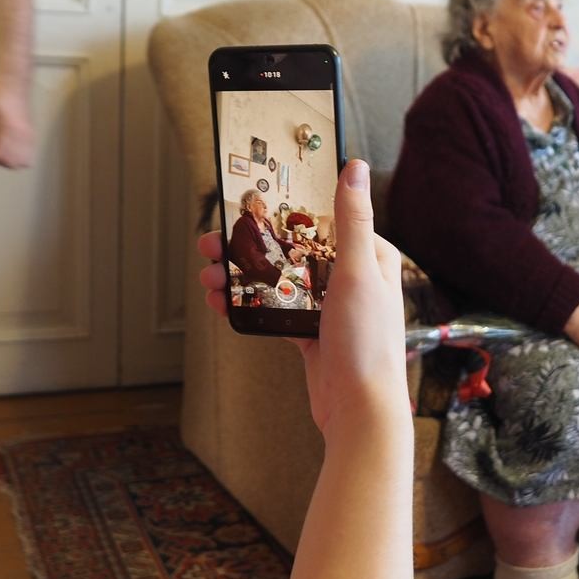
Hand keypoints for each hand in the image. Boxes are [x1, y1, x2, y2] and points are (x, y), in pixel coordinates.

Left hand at [0, 72, 35, 167]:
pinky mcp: (29, 131)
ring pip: (23, 159)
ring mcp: (28, 133)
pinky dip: (17, 154)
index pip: (0, 153)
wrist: (11, 78)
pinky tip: (6, 147)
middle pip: (14, 161)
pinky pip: (27, 151)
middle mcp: (23, 133)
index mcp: (11, 128)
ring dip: (8, 159)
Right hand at [198, 160, 408, 436]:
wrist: (360, 412)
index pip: (323, 221)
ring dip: (241, 276)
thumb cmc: (368, 344)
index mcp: (371, 257)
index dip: (284, 212)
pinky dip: (248, 306)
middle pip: (293, 251)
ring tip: (207, 275)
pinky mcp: (312, 336)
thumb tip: (355, 167)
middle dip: (250, 247)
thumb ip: (353, 220)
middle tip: (211, 243)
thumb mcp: (357, 272)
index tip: (248, 205)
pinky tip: (220, 302)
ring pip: (279, 281)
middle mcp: (352, 280)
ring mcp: (330, 309)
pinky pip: (274, 312)